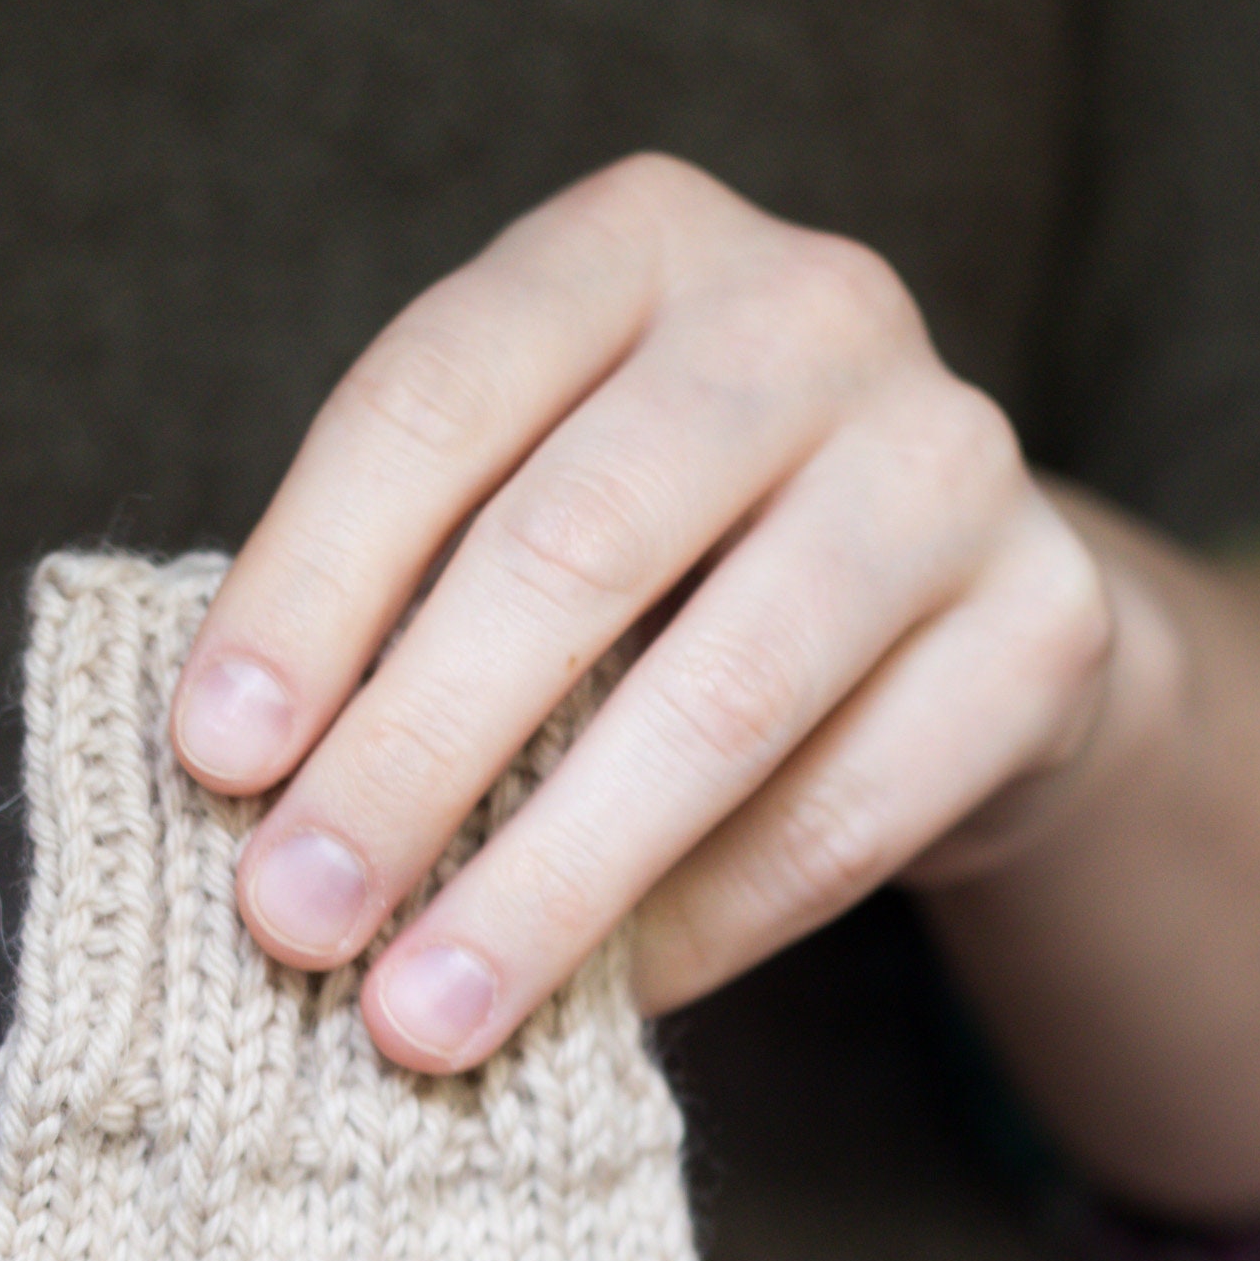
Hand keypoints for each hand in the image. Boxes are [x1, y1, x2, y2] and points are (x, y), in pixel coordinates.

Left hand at [168, 153, 1154, 1071]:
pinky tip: (599, 1007)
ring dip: (546, 880)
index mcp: (623, 242)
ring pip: (720, 697)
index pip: (427, 402)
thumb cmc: (634, 560)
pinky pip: (845, 810)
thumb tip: (236, 804)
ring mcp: (949, 454)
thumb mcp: (500, 513)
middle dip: (406, 757)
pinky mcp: (1045, 623)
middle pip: (567, 549)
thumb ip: (385, 609)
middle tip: (291, 918)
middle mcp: (803, 310)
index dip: (305, 591)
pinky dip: (701, 927)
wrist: (923, 592)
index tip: (214, 759)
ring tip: (417, 1018)